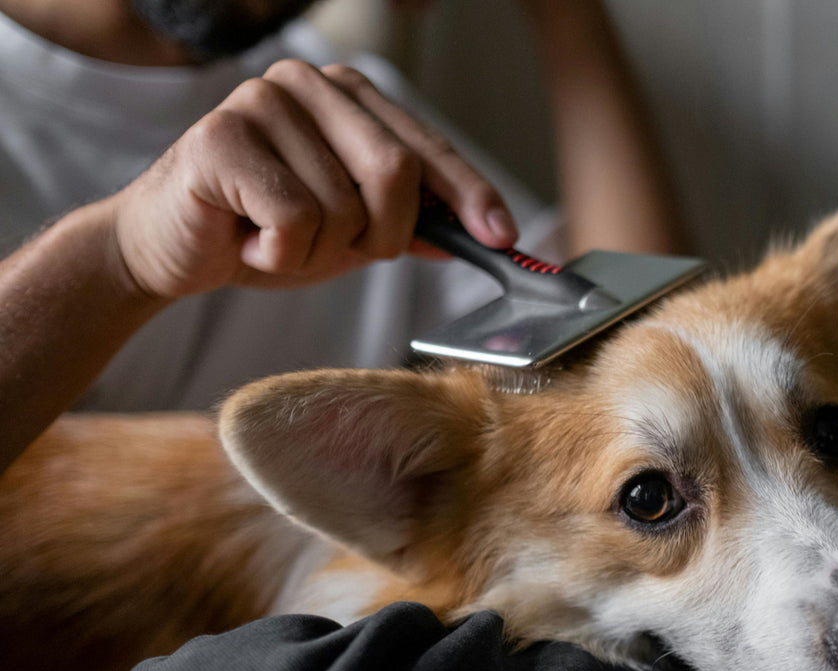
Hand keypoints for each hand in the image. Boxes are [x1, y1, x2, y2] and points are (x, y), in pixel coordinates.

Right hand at [108, 59, 515, 299]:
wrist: (171, 249)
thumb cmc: (263, 230)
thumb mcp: (354, 231)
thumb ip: (412, 223)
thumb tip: (480, 233)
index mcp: (348, 96)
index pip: (427, 146)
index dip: (469, 194)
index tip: (501, 236)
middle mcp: (308, 84)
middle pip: (395, 171)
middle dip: (383, 234)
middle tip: (346, 249)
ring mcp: (261, 102)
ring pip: (343, 207)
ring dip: (318, 252)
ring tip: (275, 239)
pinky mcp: (220, 137)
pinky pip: (294, 220)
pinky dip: (279, 254)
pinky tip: (248, 239)